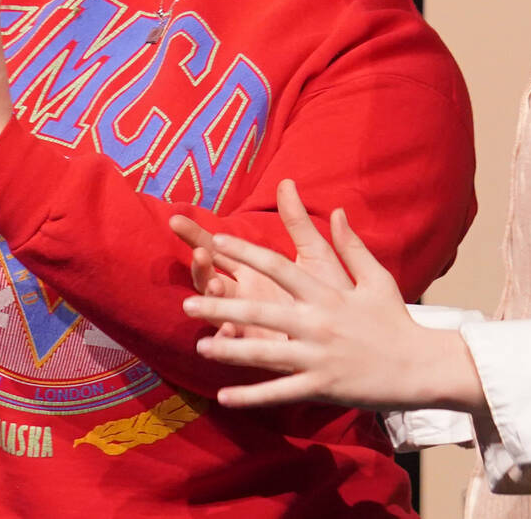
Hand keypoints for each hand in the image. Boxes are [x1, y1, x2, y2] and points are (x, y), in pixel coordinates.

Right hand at [167, 179, 354, 339]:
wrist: (355, 337)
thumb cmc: (335, 294)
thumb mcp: (316, 255)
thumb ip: (298, 222)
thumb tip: (286, 182)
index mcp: (256, 269)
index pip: (218, 248)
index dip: (196, 235)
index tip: (176, 219)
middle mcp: (246, 293)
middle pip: (208, 276)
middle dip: (198, 264)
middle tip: (201, 253)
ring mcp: (248, 321)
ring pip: (216, 308)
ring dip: (211, 298)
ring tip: (216, 287)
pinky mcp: (259, 348)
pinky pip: (234, 345)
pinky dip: (226, 338)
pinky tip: (228, 329)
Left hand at [179, 188, 487, 412]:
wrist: (422, 366)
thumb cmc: (397, 320)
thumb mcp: (376, 277)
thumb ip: (352, 245)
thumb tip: (339, 210)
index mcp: (328, 294)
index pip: (280, 268)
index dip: (247, 253)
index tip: (218, 241)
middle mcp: (319, 324)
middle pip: (262, 313)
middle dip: (222, 307)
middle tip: (186, 304)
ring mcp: (319, 358)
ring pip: (266, 355)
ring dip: (230, 352)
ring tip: (199, 347)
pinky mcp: (323, 387)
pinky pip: (281, 393)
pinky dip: (252, 396)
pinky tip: (224, 396)